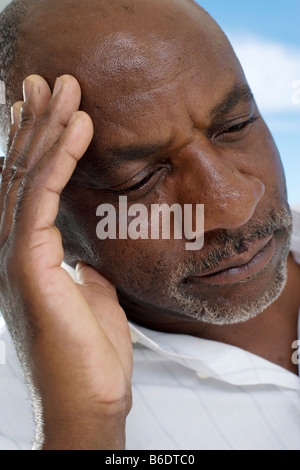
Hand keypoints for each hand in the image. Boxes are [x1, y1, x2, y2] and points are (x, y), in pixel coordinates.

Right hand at [0, 75, 132, 449]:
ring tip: (62, 88)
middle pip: (19, 173)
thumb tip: (84, 253)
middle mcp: (12, 249)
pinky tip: (77, 129)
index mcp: (28, 255)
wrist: (89, 399)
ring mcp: (15, 256)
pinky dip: (59, 160)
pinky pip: (42, 200)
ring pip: (25, 178)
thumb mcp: (91, 296)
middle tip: (46, 82)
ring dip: (46, 129)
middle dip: (34, 124)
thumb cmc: (90, 353)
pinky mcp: (28, 266)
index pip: (28, 189)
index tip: (51, 111)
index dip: (38, 146)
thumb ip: (83, 268)